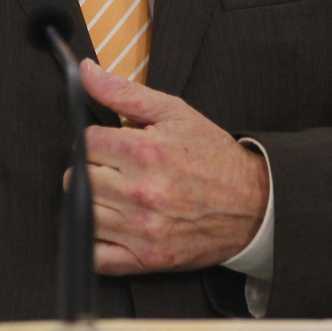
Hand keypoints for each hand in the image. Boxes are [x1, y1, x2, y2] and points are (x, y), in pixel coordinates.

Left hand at [79, 59, 269, 274]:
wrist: (253, 204)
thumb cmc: (212, 155)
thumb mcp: (174, 113)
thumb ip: (124, 92)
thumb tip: (86, 71)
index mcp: (145, 153)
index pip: (86, 142)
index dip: (95, 139)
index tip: (110, 143)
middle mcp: (141, 193)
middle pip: (78, 177)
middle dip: (91, 167)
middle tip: (113, 167)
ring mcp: (142, 230)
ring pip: (83, 212)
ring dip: (93, 200)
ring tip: (115, 192)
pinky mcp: (146, 259)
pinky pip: (97, 257)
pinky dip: (94, 241)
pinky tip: (109, 225)